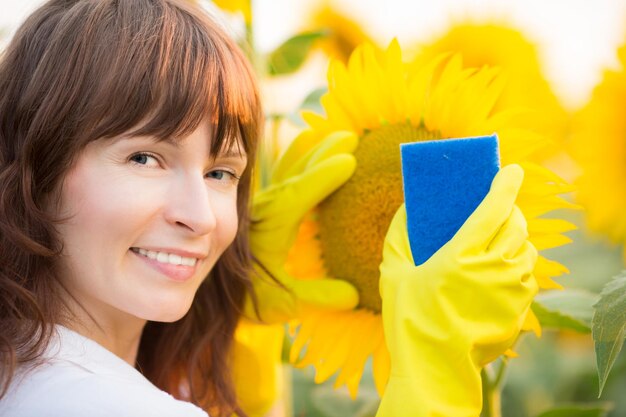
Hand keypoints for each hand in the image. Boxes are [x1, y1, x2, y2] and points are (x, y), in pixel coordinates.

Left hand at [247, 131, 359, 322]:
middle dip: (324, 153)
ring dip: (311, 152)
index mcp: (274, 224)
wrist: (208, 284)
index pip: (301, 193)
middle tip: (349, 137)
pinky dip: (298, 160)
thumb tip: (353, 297)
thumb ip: (316, 297)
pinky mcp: (264, 205)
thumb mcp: (280, 300)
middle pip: (298, 173)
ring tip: (330, 136)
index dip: (324, 177)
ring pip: (289, 169)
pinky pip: (283, 175)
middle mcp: (269, 207)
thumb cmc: (244, 294)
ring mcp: (266, 203)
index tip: (348, 161)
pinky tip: (304, 149)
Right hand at [377, 164, 537, 416]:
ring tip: (499, 240)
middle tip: (498, 208)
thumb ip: (398, 235)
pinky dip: (517, 267)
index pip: (494, 208)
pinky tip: (499, 273)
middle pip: (516, 225)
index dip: (505, 185)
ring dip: (516, 239)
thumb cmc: (409, 319)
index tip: (511, 170)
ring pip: (526, 250)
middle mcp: (494, 268)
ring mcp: (511, 291)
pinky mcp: (520, 311)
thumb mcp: (393, 273)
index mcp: (461, 255)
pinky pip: (527, 277)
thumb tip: (406, 208)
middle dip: (510, 210)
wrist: (433, 369)